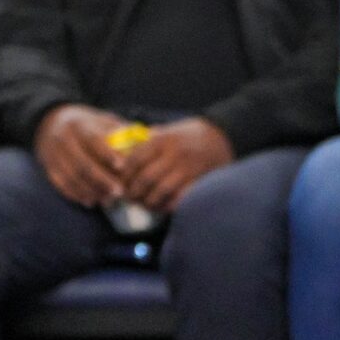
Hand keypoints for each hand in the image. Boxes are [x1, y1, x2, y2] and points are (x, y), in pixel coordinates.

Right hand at [35, 104, 129, 207]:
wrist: (50, 122)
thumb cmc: (86, 124)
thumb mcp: (101, 120)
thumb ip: (121, 130)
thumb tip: (148, 140)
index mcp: (79, 126)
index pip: (93, 141)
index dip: (107, 155)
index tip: (122, 167)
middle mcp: (63, 139)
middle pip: (82, 164)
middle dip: (101, 180)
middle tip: (120, 193)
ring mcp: (53, 154)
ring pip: (71, 177)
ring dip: (90, 191)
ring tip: (107, 200)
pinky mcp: (48, 166)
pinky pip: (60, 183)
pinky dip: (75, 194)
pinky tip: (89, 201)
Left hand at [119, 116, 233, 213]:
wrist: (220, 137)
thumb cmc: (185, 136)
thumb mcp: (164, 131)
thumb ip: (144, 142)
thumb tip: (118, 154)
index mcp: (161, 140)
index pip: (134, 160)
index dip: (123, 175)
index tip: (119, 183)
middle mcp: (174, 153)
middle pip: (145, 178)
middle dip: (133, 191)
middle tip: (128, 198)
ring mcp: (188, 168)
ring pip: (161, 190)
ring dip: (149, 201)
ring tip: (144, 204)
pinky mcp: (200, 180)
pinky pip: (180, 198)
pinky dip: (168, 206)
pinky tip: (162, 207)